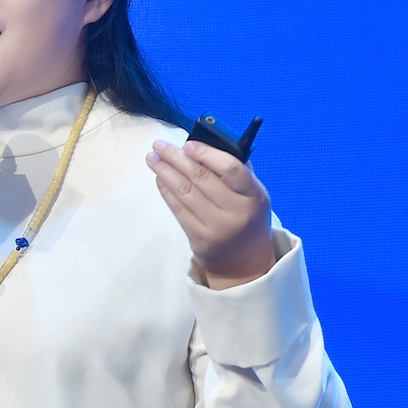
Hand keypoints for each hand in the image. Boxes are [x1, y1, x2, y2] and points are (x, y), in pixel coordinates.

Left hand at [145, 139, 277, 289]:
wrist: (244, 263)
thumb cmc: (247, 217)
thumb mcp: (253, 195)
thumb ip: (237, 170)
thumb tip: (208, 143)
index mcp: (254, 196)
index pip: (231, 169)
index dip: (207, 154)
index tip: (188, 144)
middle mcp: (236, 212)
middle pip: (201, 178)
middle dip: (176, 158)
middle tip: (159, 145)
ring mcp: (216, 227)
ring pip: (185, 192)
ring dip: (165, 172)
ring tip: (152, 158)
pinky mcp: (199, 239)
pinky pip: (178, 209)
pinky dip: (167, 191)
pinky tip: (160, 178)